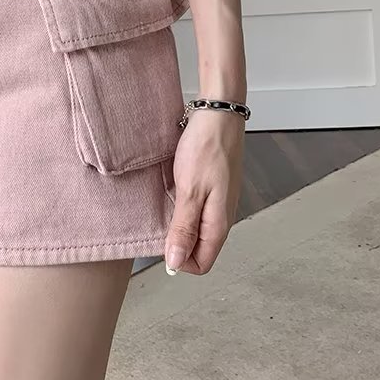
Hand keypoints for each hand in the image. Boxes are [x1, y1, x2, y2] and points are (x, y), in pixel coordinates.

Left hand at [163, 107, 244, 274]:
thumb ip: (184, 228)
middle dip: (177, 243)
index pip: (202, 264)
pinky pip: (196, 211)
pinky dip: (182, 209)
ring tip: (164, 206)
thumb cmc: (207, 148)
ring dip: (178, 225)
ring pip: (196, 230)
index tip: (161, 243)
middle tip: (159, 222)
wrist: (218, 115)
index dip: (180, 260)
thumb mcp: (190, 190)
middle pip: (198, 249)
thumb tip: (176, 261)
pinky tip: (171, 195)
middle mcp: (220, 217)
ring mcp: (217, 203)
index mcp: (219, 223)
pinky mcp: (212, 190)